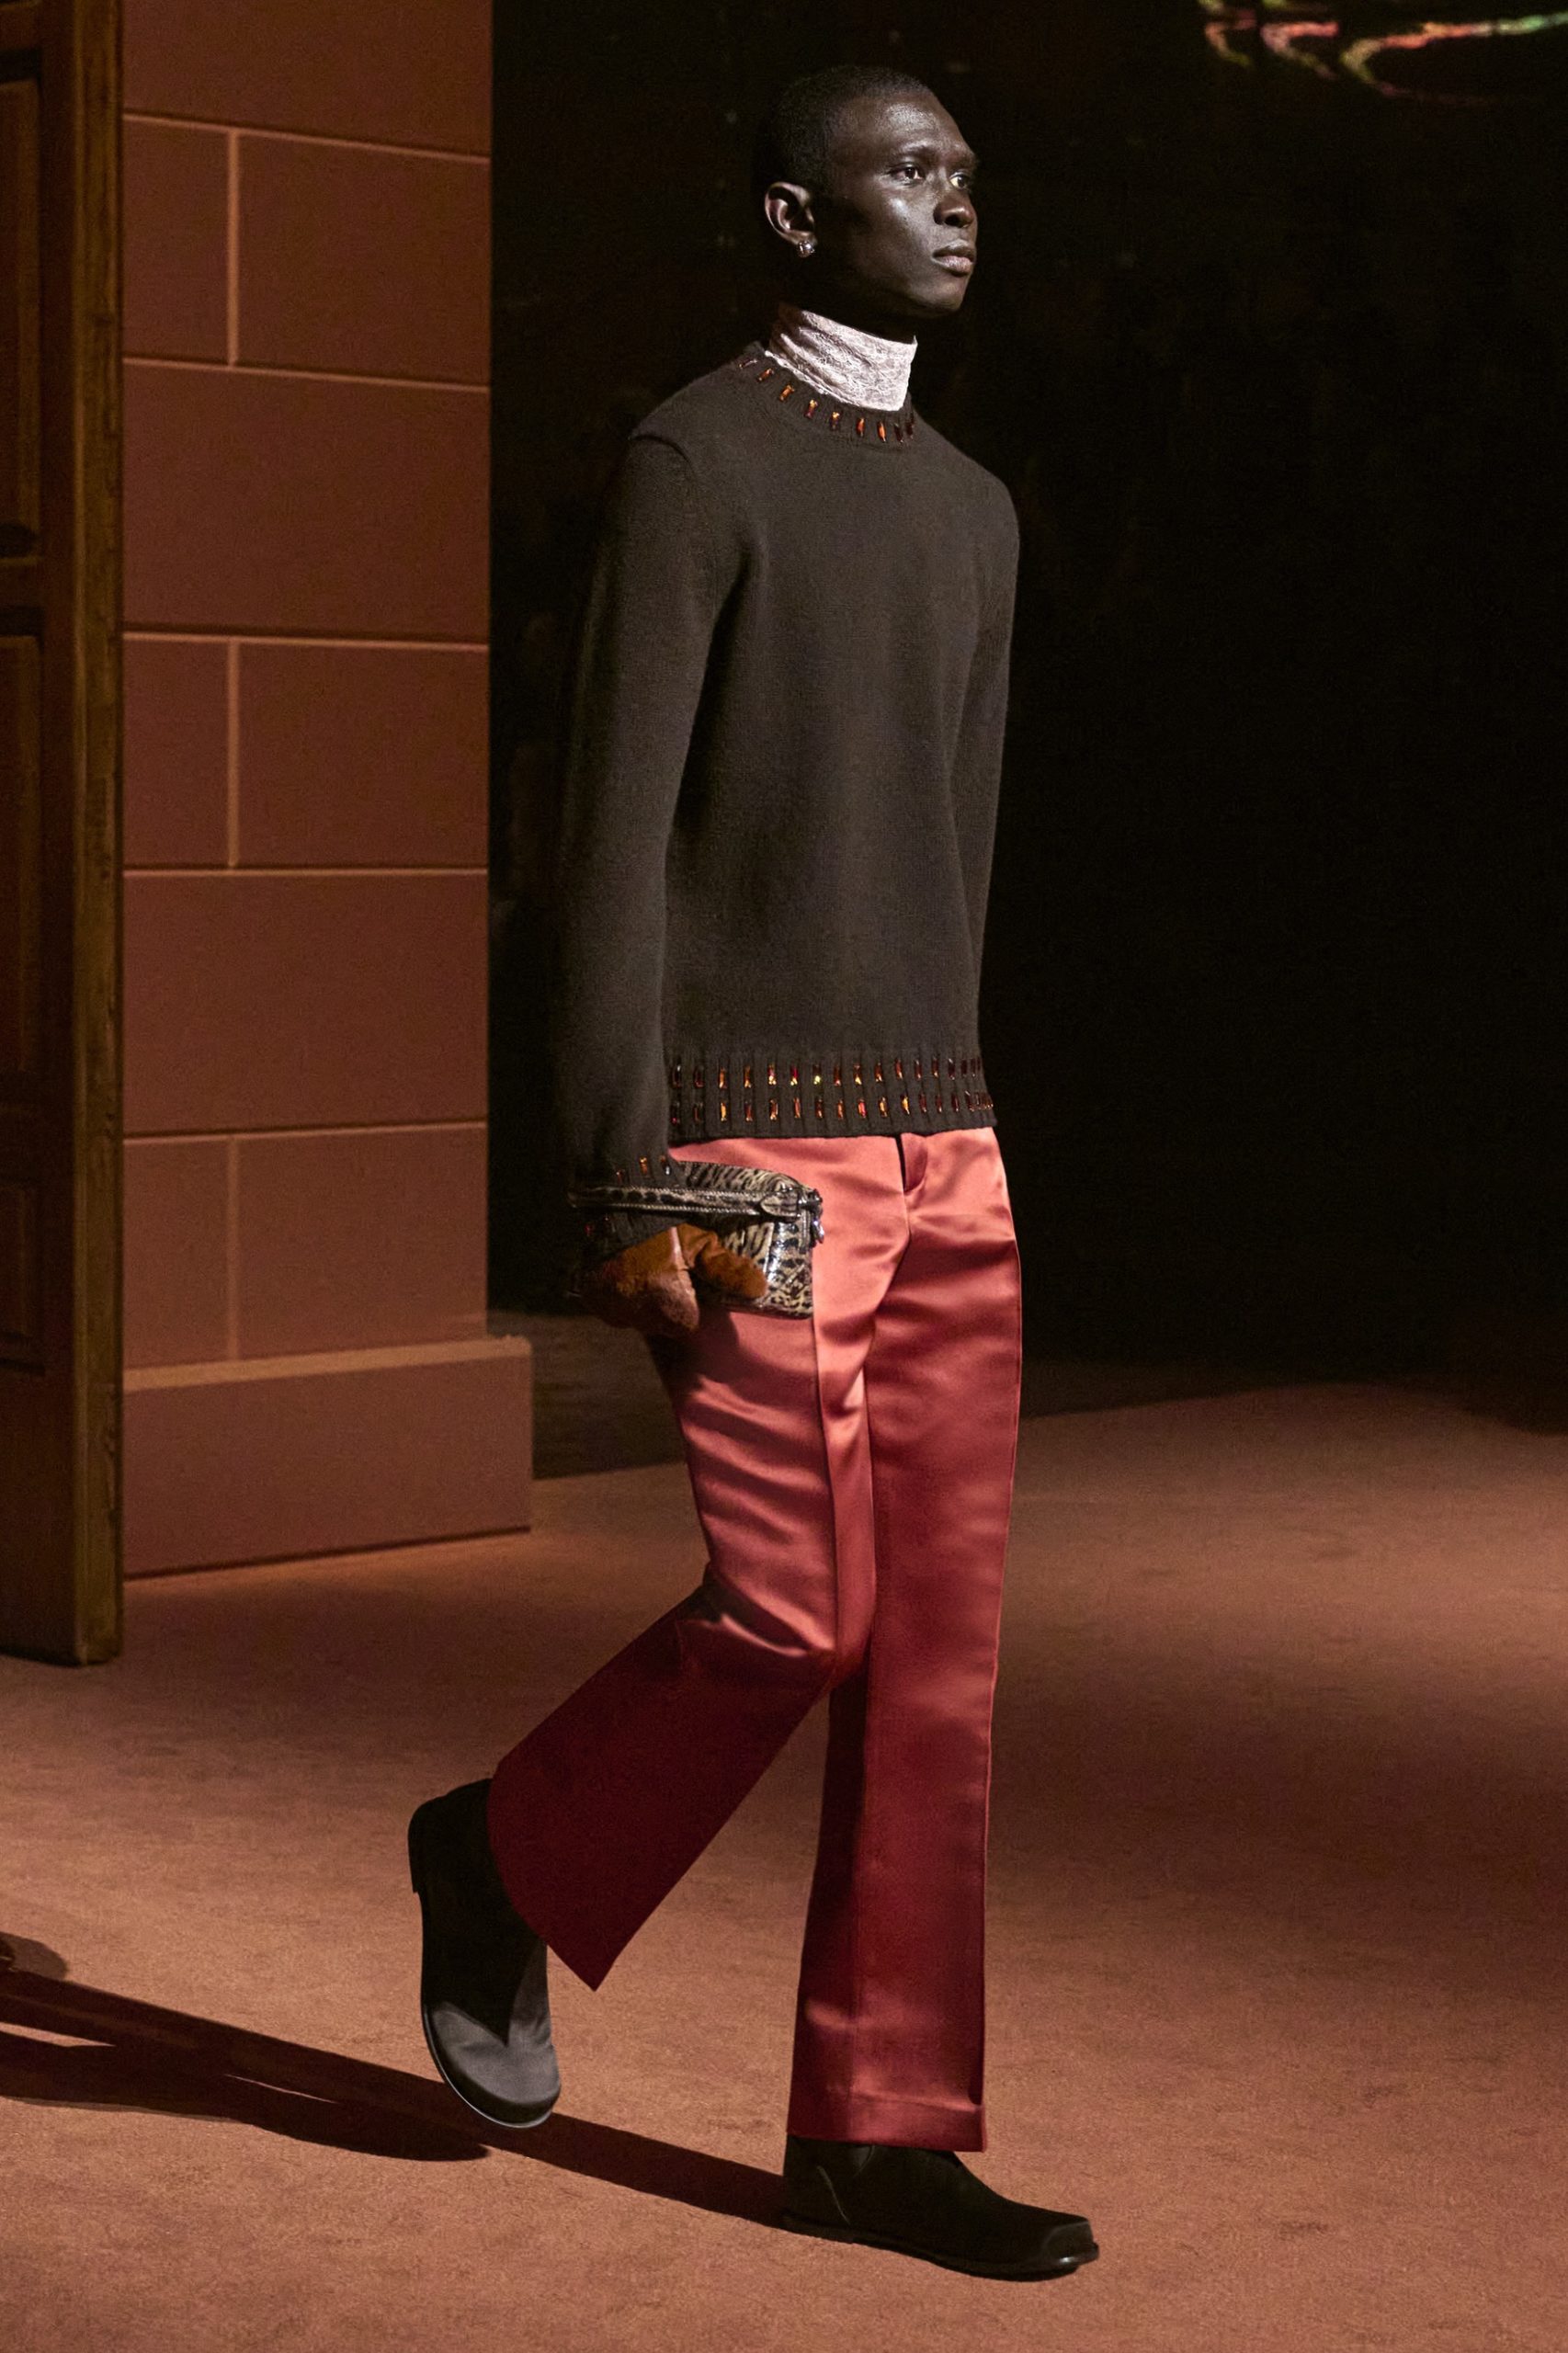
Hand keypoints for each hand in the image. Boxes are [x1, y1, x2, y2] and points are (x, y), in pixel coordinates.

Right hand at [578, 1221, 766, 1337]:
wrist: (613, 1200)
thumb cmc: (663, 1222)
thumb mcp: (699, 1242)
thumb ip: (727, 1270)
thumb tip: (760, 1289)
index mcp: (668, 1302)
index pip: (687, 1325)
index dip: (690, 1305)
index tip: (687, 1284)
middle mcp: (637, 1312)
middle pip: (661, 1324)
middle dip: (665, 1306)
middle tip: (665, 1274)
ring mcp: (611, 1308)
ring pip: (635, 1318)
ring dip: (641, 1304)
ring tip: (643, 1272)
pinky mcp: (591, 1299)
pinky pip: (611, 1310)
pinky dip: (618, 1298)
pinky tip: (623, 1275)